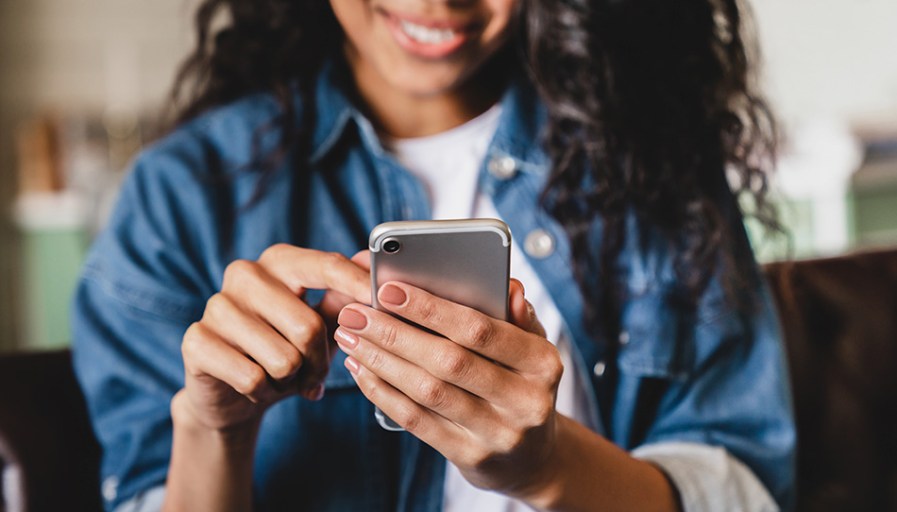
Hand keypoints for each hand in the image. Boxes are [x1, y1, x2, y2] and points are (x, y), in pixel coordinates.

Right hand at [176, 245, 369, 431]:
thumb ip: (344, 298)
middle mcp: (245, 274)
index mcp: (280, 261)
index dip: (357, 285)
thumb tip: (371, 264)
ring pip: (283, 358)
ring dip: (291, 380)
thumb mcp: (320, 325)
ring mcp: (216, 305)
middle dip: (319, 362)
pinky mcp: (196, 340)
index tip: (382, 300)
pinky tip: (256, 386)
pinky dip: (263, 392)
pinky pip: (252, 378)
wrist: (232, 393)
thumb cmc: (285, 350)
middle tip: (314, 375)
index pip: (325, 266)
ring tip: (282, 377)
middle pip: (308, 326)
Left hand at [334, 279, 563, 500]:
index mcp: (543, 363)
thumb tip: (508, 286)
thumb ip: (517, 316)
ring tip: (350, 338)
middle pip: (448, 361)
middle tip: (355, 314)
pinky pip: (417, 421)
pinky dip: (383, 393)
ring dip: (381, 361)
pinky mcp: (471, 457)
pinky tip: (362, 370)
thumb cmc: (522, 385)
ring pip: (428, 392)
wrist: (533, 458)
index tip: (388, 290)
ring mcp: (498, 434)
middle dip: (394, 333)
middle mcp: (526, 401)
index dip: (431, 309)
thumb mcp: (532, 349)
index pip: (481, 330)